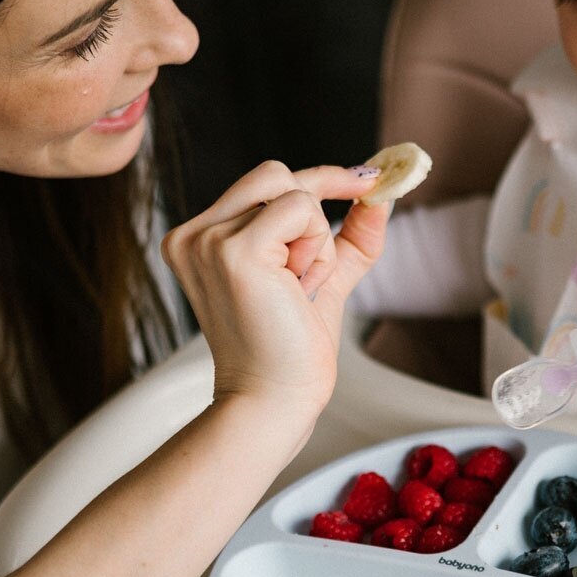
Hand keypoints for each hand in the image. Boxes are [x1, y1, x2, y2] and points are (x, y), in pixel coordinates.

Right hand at [161, 161, 387, 414]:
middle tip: (310, 275)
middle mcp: (194, 234)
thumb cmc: (291, 350)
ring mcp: (208, 239)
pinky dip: (316, 250)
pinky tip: (297, 290)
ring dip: (316, 242)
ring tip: (297, 291)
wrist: (274, 401)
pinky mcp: (233, 250)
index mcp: (201, 239)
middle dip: (314, 221)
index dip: (319, 180)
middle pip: (275, 175)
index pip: (263, 183)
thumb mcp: (325, 277)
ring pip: (293, 192)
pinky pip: (301, 208)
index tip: (366, 179)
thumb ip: (349, 235)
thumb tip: (382, 192)